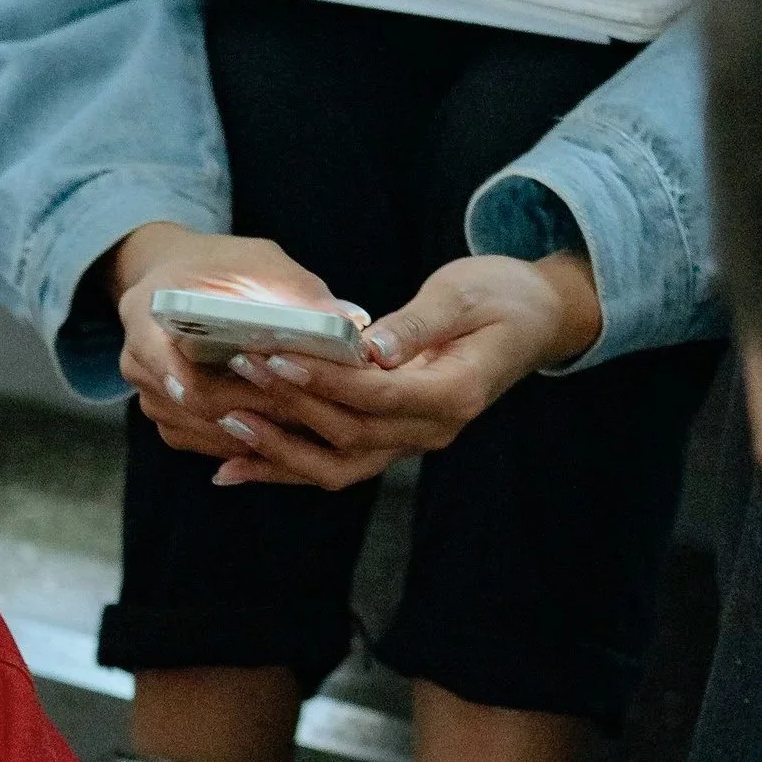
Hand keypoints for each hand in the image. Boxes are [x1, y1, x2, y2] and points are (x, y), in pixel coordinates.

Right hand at [108, 224, 359, 456]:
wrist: (184, 281)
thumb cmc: (223, 267)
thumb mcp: (256, 262)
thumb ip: (294, 290)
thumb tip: (348, 321)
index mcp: (145, 309)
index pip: (154, 351)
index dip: (186, 373)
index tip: (224, 382)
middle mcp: (137, 358)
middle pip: (188, 401)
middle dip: (248, 407)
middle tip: (305, 408)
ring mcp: (150, 393)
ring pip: (196, 428)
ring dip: (250, 432)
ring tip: (306, 425)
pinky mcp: (168, 417)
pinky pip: (200, 443)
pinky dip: (241, 443)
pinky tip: (285, 436)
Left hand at [200, 252, 602, 498]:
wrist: (536, 319)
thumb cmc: (502, 296)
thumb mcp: (463, 295)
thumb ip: (416, 324)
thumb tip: (373, 348)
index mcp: (455, 393)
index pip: (376, 395)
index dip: (323, 380)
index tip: (275, 354)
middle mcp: (435, 429)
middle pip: (351, 436)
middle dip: (290, 406)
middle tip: (238, 371)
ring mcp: (416, 440)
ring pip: (340, 465)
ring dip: (281, 451)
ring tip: (225, 426)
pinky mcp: (397, 437)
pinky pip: (339, 462)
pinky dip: (288, 467)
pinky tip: (236, 466)